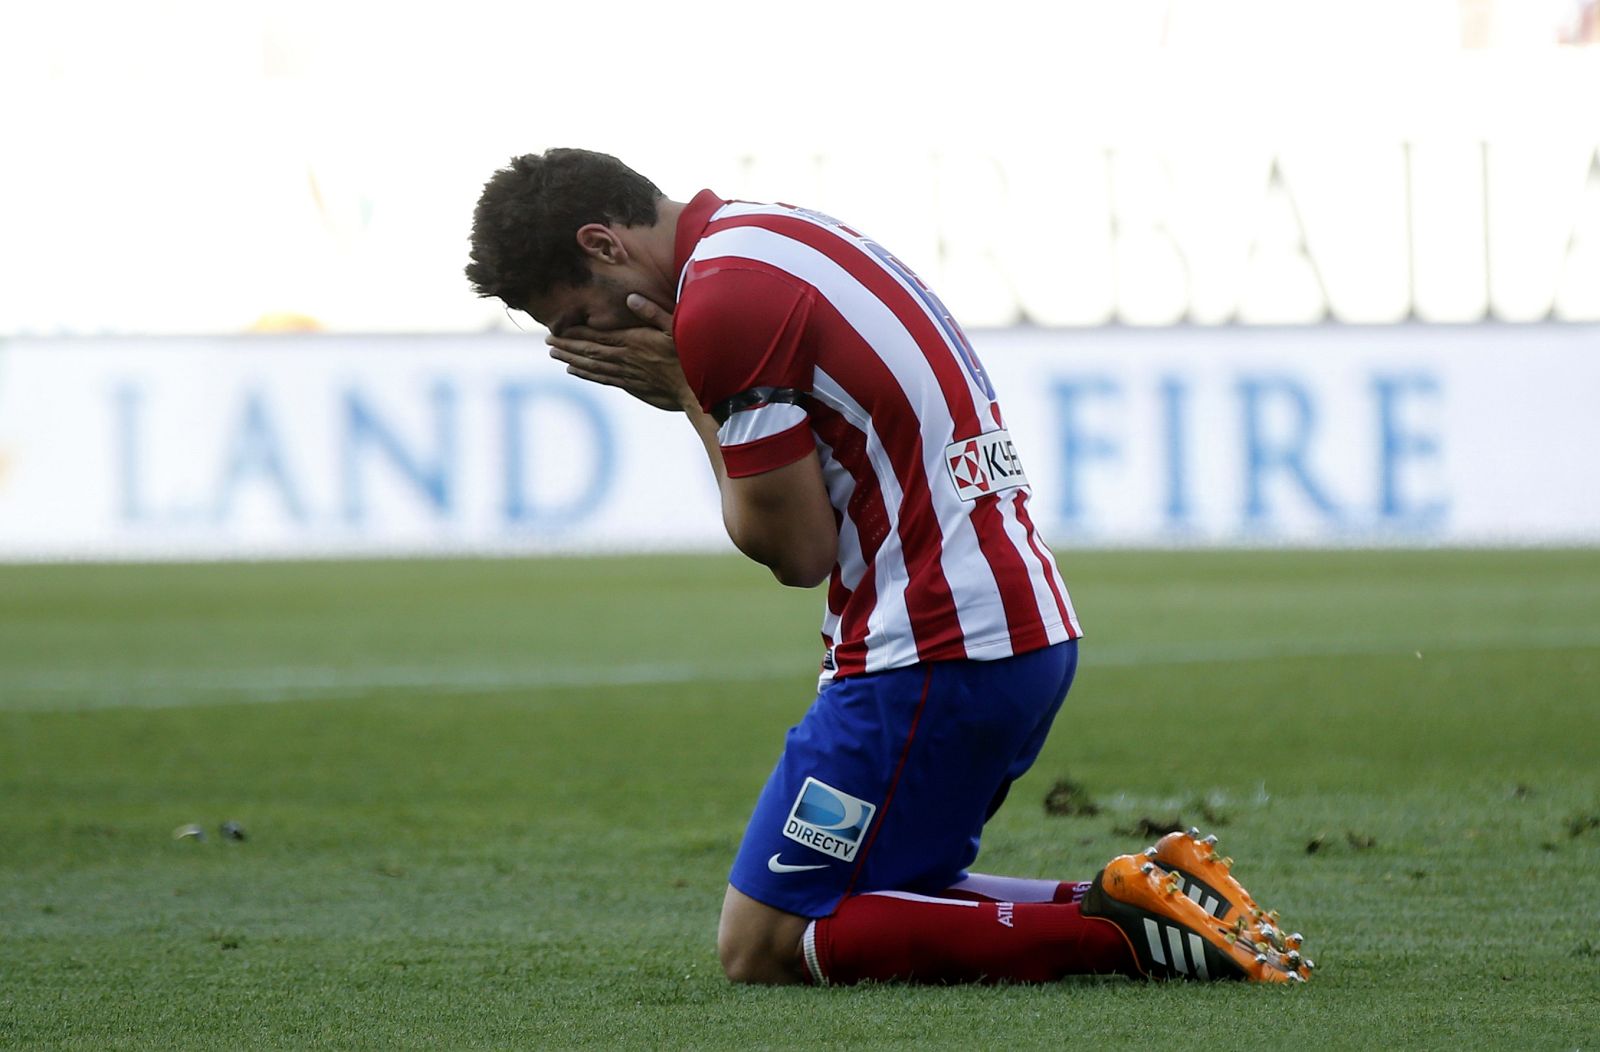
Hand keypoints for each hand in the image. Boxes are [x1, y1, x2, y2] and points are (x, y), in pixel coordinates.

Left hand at [545, 294, 693, 411]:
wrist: (697, 391)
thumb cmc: (691, 356)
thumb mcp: (676, 327)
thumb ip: (653, 312)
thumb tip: (630, 297)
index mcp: (634, 342)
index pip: (598, 335)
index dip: (576, 332)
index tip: (558, 327)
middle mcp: (626, 359)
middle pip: (590, 351)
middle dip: (567, 346)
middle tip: (547, 341)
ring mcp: (628, 375)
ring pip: (593, 366)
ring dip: (572, 360)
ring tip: (554, 355)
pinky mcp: (633, 387)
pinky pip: (603, 379)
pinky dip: (586, 374)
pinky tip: (575, 371)